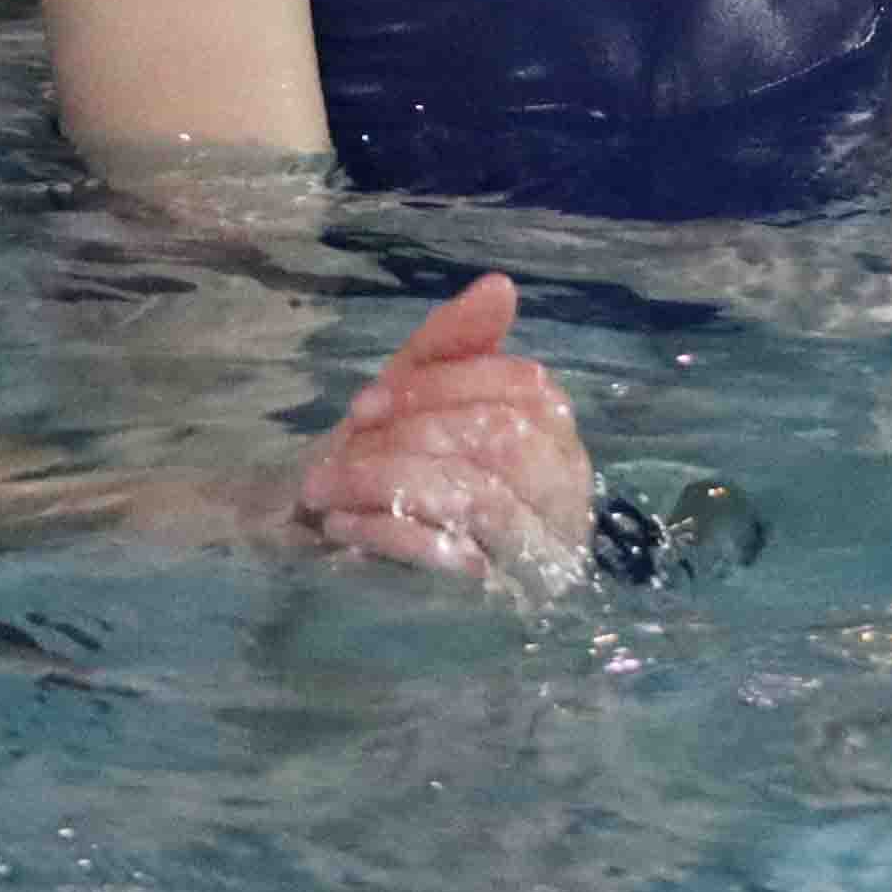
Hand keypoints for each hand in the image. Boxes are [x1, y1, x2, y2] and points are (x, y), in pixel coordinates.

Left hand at [283, 274, 591, 583]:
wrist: (327, 567)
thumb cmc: (382, 473)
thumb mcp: (410, 401)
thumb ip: (452, 345)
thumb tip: (500, 285)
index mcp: (555, 436)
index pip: (526, 389)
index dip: (444, 387)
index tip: (366, 404)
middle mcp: (566, 495)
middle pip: (506, 439)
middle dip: (413, 435)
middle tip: (342, 447)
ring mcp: (538, 557)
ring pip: (477, 495)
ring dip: (387, 481)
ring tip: (325, 489)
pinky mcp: (497, 606)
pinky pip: (449, 555)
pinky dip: (386, 531)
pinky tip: (343, 526)